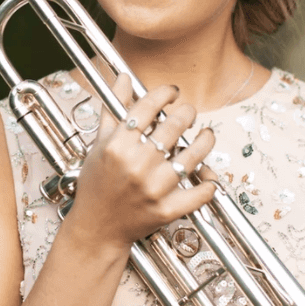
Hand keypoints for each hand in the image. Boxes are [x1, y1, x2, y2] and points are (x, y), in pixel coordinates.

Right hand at [66, 75, 217, 254]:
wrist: (96, 228)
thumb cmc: (96, 184)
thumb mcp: (99, 144)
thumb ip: (113, 110)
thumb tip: (122, 78)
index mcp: (118, 146)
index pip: (148, 106)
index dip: (165, 93)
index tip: (172, 92)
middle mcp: (136, 164)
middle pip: (175, 125)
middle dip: (188, 113)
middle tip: (189, 113)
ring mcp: (153, 188)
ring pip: (194, 155)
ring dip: (206, 141)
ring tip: (206, 135)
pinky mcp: (166, 210)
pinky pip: (199, 194)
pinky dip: (209, 183)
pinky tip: (208, 174)